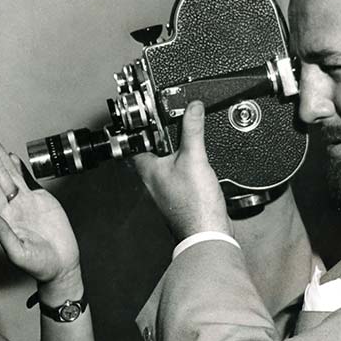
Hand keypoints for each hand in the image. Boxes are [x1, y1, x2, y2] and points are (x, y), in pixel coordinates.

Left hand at [0, 134, 80, 283]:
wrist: (61, 266)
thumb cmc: (39, 265)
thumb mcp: (18, 252)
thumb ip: (3, 234)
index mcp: (6, 218)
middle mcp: (13, 207)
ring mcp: (27, 202)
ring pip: (11, 174)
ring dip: (0, 157)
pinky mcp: (42, 201)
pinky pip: (28, 180)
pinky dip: (19, 167)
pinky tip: (10, 156)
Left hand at [132, 101, 230, 240]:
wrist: (207, 232)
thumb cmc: (194, 205)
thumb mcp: (194, 158)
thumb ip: (192, 130)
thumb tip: (192, 107)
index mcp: (147, 169)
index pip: (133, 142)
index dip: (136, 127)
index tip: (141, 114)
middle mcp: (152, 179)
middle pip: (149, 151)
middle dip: (158, 136)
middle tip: (164, 121)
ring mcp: (165, 188)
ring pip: (164, 162)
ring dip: (172, 150)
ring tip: (182, 137)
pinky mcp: (179, 195)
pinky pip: (178, 173)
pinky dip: (185, 163)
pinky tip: (195, 161)